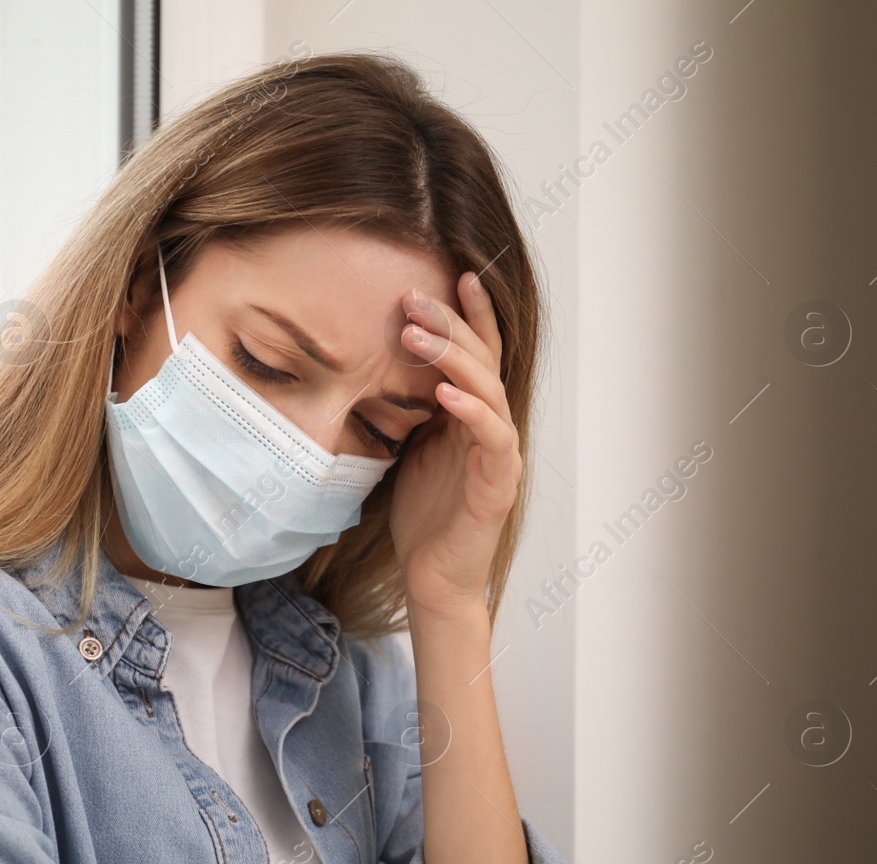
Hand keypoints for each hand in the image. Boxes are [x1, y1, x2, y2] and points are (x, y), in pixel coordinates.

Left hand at [388, 270, 521, 618]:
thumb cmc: (423, 514)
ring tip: (418, 334)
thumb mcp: (408, 446)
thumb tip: (376, 363)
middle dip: (451, 323)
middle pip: (484, 361)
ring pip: (490, 391)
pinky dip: (472, 412)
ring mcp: (500, 455)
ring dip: (454, 358)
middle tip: (414, 295)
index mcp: (472, 416)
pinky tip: (445, 393)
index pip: (479, 353)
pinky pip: (493, 439)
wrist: (433, 577)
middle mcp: (493, 428)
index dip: (471, 314)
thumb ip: (408, 407)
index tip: (452, 273)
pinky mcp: (498, 486)